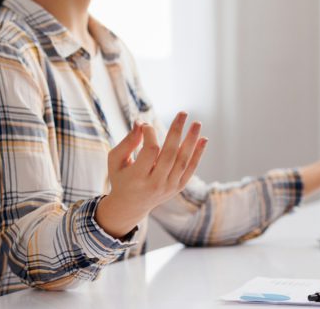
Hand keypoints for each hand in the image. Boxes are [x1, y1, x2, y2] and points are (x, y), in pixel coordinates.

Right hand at [95, 112, 207, 238]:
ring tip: (197, 123)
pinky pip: (190, 169)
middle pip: (170, 154)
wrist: (130, 206)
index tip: (146, 125)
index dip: (150, 133)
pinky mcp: (177, 188)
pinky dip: (198, 154)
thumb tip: (141, 122)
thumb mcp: (116, 160)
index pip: (150, 150)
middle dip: (177, 131)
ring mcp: (168, 187)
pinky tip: (203, 139)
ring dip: (191, 140)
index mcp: (137, 177)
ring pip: (183, 161)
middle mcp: (155, 184)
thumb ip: (128, 141)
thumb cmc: (121, 177)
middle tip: (183, 113)